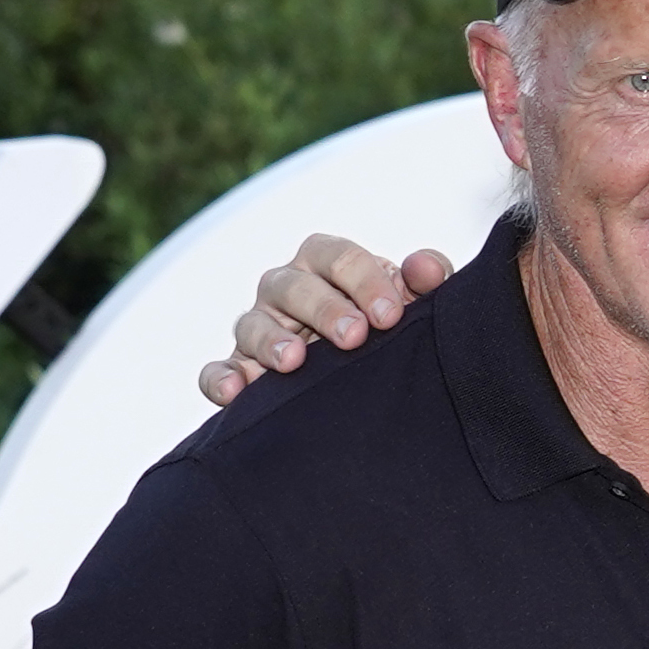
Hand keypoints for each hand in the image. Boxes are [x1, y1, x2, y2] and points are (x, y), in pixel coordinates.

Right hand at [198, 235, 449, 406]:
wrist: (371, 367)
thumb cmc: (387, 320)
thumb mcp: (412, 298)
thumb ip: (425, 280)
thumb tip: (428, 268)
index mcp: (326, 264)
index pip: (336, 256)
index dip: (363, 280)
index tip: (390, 315)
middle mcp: (287, 289)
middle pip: (292, 286)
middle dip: (323, 309)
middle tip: (354, 338)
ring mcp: (260, 327)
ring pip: (251, 324)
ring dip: (270, 341)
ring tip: (293, 361)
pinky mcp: (242, 366)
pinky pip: (220, 369)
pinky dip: (221, 378)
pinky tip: (234, 392)